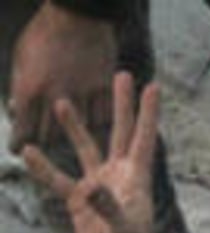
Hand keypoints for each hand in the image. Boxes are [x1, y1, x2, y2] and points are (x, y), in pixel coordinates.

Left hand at [8, 2, 116, 151]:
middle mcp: (55, 97)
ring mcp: (82, 96)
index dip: (20, 144)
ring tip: (70, 136)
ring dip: (72, 136)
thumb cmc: (43, 34)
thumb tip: (15, 111)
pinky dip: (96, 123)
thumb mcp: (21, 59)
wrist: (77, 15)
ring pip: (76, 133)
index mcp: (30, 89)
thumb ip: (19, 87)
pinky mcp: (104, 92)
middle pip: (49, 138)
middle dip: (44, 142)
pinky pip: (102, 119)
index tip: (19, 150)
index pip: (23, 131)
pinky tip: (94, 123)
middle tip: (44, 142)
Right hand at [20, 72, 163, 232]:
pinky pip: (58, 180)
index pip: (144, 140)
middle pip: (119, 133)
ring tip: (62, 101)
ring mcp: (98, 187)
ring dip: (75, 127)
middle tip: (120, 74)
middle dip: (120, 105)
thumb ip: (108, 209)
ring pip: (86, 148)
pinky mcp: (80, 202)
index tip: (153, 86)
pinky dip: (44, 167)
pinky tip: (29, 151)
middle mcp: (118, 178)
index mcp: (136, 181)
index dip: (148, 114)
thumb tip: (91, 189)